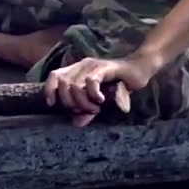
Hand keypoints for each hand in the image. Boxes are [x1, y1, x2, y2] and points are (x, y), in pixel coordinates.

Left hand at [44, 54, 159, 126]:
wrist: (139, 70)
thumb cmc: (119, 84)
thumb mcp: (99, 100)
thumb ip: (87, 110)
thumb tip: (76, 123)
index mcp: (77, 70)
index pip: (54, 76)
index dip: (49, 90)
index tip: (53, 104)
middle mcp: (81, 65)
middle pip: (63, 84)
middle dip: (70, 102)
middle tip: (85, 111)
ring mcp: (92, 65)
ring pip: (75, 85)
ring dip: (83, 102)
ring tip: (95, 108)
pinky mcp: (105, 68)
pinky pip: (91, 82)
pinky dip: (93, 94)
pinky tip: (101, 100)